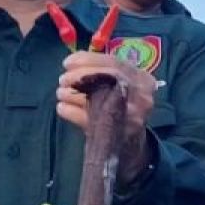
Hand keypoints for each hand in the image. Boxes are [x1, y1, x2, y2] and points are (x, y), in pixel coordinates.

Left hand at [57, 51, 156, 182]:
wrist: (129, 144)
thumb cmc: (120, 107)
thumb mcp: (120, 86)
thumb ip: (103, 72)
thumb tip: (72, 62)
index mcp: (144, 80)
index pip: (116, 63)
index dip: (89, 59)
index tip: (67, 62)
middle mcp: (142, 96)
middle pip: (110, 76)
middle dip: (81, 75)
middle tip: (62, 79)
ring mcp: (131, 116)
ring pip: (99, 97)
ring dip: (72, 93)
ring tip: (60, 93)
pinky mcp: (117, 133)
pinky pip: (88, 119)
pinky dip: (71, 112)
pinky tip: (62, 108)